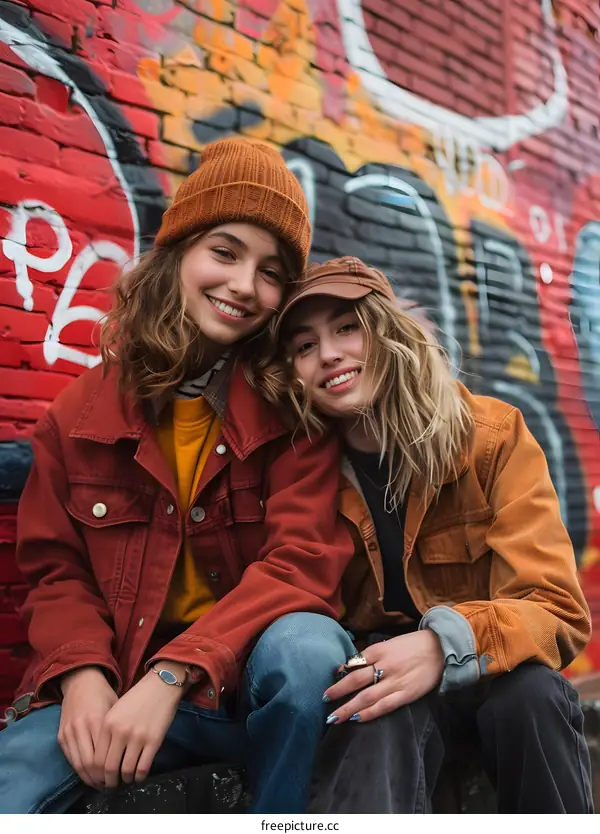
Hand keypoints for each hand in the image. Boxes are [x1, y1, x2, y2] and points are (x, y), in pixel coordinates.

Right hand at [58, 666, 117, 786]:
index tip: (121, 777)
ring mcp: (69, 732)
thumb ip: (119, 730)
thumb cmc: (104, 694)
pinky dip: (79, 770)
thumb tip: (131, 753)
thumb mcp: (116, 707)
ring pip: (78, 765)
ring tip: (102, 783)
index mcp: (97, 720)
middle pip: (90, 764)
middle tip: (112, 785)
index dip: (112, 770)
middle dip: (101, 778)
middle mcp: (81, 728)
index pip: (103, 755)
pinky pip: (70, 759)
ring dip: (90, 778)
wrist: (80, 681)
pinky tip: (89, 775)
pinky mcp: (61, 735)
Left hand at [91, 663, 185, 787]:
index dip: (97, 774)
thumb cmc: (138, 697)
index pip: (96, 759)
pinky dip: (140, 776)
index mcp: (107, 723)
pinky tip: (140, 775)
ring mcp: (137, 737)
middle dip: (110, 781)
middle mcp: (120, 732)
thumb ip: (107, 731)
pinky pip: (143, 767)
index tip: (101, 778)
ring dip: (126, 780)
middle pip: (109, 768)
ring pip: (126, 771)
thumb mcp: (116, 710)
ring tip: (127, 780)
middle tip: (113, 785)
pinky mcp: (154, 740)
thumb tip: (103, 759)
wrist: (161, 685)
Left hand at [323, 630, 444, 723]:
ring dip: (348, 708)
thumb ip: (372, 654)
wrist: (440, 649)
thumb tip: (351, 665)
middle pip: (356, 680)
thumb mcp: (390, 644)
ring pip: (366, 697)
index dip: (342, 672)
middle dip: (338, 691)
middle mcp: (385, 666)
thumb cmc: (412, 645)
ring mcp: (395, 681)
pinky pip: (384, 706)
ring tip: (333, 718)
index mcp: (379, 649)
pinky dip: (369, 713)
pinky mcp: (406, 694)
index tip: (331, 680)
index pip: (355, 662)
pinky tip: (356, 719)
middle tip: (323, 699)